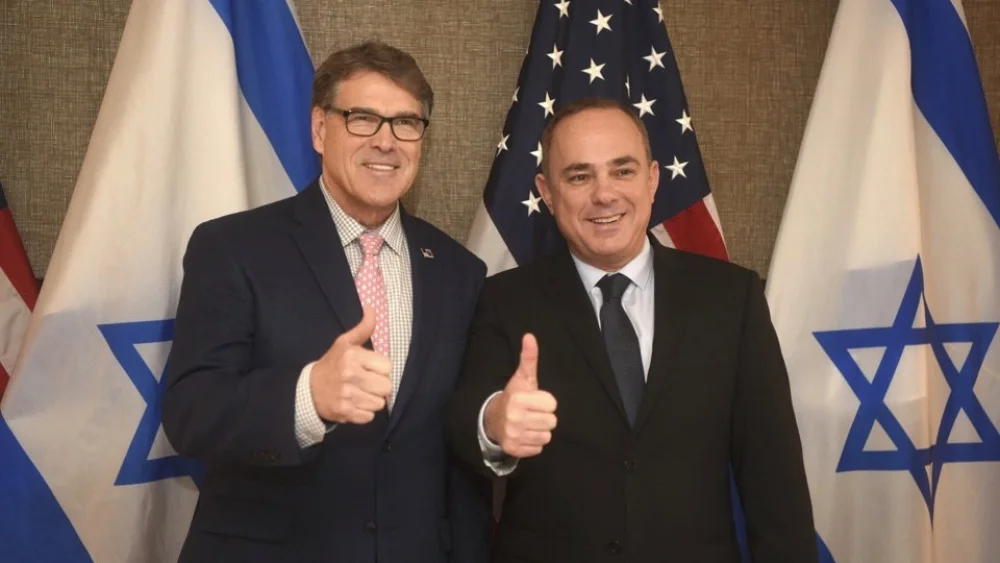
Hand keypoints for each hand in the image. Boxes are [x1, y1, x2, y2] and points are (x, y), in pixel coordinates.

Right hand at [310, 306, 392, 423]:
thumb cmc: (331, 365)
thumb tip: (372, 308)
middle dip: (378, 386)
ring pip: (380, 403)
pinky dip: (364, 413)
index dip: (380, 369)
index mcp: (353, 356)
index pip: (388, 366)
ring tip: (359, 394)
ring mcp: (348, 395)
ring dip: (372, 400)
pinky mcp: (345, 413)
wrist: (307, 390)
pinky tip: (354, 404)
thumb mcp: (344, 343)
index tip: (370, 369)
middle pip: (387, 386)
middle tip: (366, 383)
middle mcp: (351, 375)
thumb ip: (363, 328)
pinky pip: (370, 416)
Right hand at [484, 333, 557, 457]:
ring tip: (528, 424)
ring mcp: (514, 435)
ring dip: (540, 430)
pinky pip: (539, 448)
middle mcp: (515, 418)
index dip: (545, 402)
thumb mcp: (522, 378)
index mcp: (518, 399)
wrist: (492, 419)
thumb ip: (529, 358)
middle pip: (552, 421)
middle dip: (544, 417)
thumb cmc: (513, 397)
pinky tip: (524, 434)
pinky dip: (533, 443)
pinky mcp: (514, 450)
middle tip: (531, 413)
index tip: (534, 400)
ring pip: (546, 436)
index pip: (552, 404)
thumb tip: (530, 336)